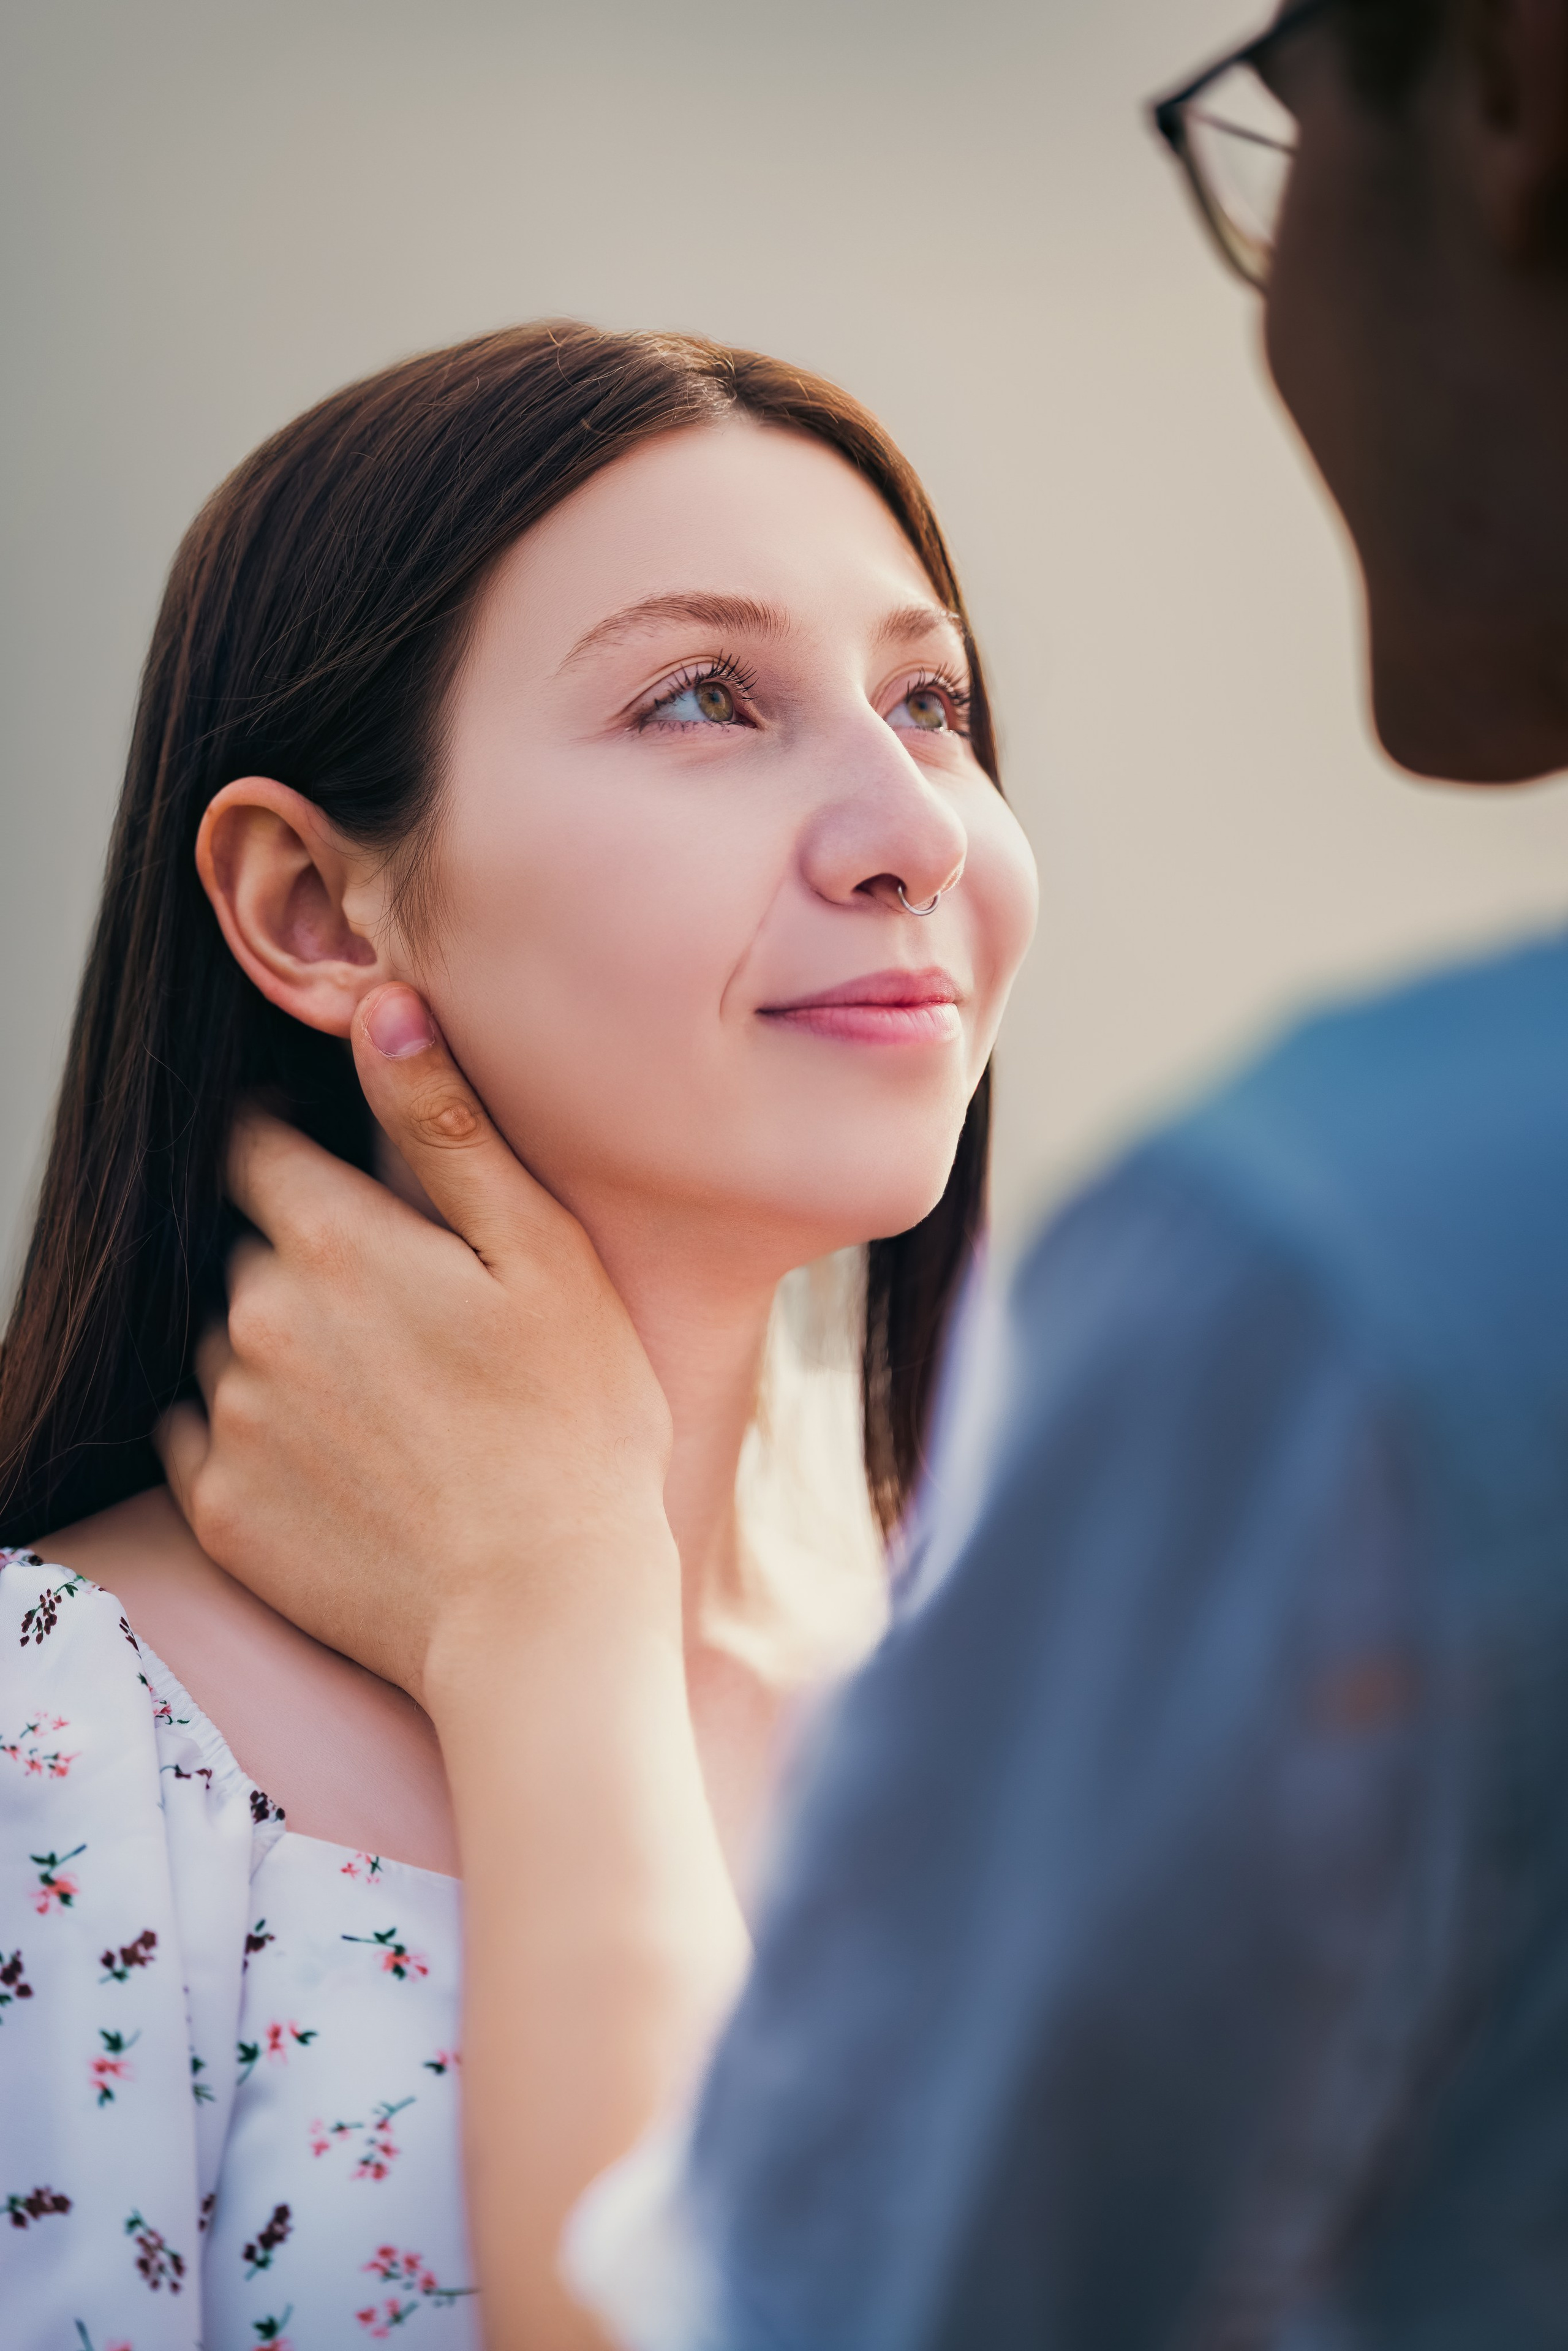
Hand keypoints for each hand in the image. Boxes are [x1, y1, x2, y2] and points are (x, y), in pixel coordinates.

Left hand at [160, 989, 742, 2347]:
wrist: (544, 1617)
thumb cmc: (574, 1427)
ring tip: (401, 1415)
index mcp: (332, 1240)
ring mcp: (228, 1421)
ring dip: (293, 1357)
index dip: (309, 1161)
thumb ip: (447, 1127)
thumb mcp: (541, 1254)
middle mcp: (252, 1319)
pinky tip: (359, 1473)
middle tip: (422, 1333)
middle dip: (318, 1270)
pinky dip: (269, 1442)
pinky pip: (215, 1440)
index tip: (368, 1204)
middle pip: (257, 1256)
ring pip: (237, 1349)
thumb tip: (381, 1008)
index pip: (262, 1153)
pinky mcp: (219, 1511)